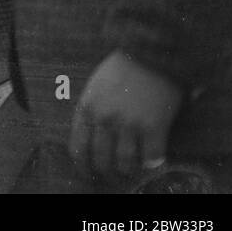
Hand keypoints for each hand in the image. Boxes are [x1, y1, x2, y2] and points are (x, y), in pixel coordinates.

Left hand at [69, 50, 184, 188]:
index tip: (89, 173)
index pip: (78, 148)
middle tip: (113, 175)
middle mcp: (105, 120)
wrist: (150, 56)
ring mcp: (129, 125)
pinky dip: (152, 162)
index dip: (83, 166)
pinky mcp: (153, 127)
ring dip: (129, 169)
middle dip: (106, 171)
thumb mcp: (94, 88)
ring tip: (133, 168)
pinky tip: (153, 158)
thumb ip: (91, 112)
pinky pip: (152, 157)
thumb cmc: (121, 70)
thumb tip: (90, 138)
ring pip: (125, 163)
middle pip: (101, 160)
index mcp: (87, 109)